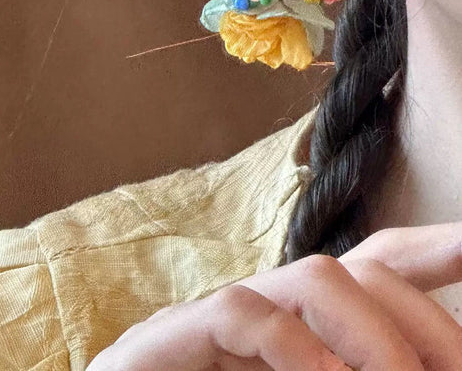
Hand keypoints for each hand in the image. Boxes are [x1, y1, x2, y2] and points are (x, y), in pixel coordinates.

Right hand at [86, 222, 461, 369]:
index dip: (435, 249)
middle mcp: (272, 306)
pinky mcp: (173, 334)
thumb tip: (416, 367)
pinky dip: (293, 348)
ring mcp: (223, 314)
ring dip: (372, 335)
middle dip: (423, 318)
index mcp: (304, 325)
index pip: (379, 266)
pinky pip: (241, 314)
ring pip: (312, 277)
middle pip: (362, 268)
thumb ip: (346, 369)